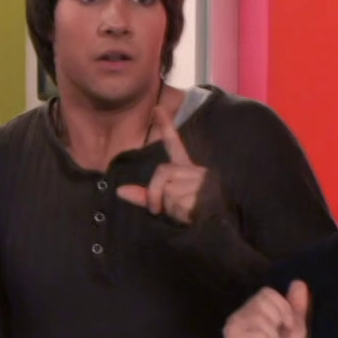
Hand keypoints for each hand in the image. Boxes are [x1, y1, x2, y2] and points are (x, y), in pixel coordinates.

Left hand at [116, 102, 210, 224]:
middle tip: (158, 209)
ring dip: (168, 206)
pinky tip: (191, 214)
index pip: (175, 145)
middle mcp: (196, 171)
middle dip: (153, 192)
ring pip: (167, 188)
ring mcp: (200, 181)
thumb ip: (145, 196)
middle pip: (162, 171)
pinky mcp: (203, 192)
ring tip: (184, 212)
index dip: (166, 126)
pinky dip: (177, 212)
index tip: (157, 108)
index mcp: (188, 170)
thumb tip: (119, 191)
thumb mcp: (167, 204)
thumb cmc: (192, 216)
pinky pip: (176, 200)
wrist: (218, 228)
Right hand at [225, 281, 311, 337]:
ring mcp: (232, 330)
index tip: (285, 329)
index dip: (284, 310)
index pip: (268, 293)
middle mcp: (237, 317)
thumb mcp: (296, 331)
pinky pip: (257, 335)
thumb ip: (297, 308)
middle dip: (279, 324)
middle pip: (264, 302)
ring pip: (261, 319)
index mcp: (251, 311)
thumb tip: (299, 282)